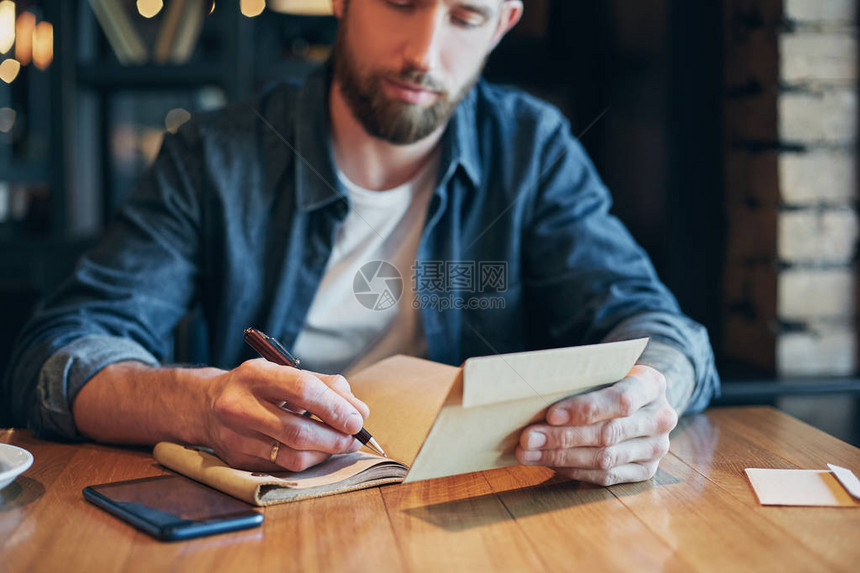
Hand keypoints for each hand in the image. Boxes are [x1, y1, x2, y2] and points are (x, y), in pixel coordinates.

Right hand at [202, 359, 369, 471]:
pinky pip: (283, 467)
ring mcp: (235, 437)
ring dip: (325, 453)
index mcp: (255, 375)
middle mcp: (239, 406)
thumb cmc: (257, 387)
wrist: (205, 405)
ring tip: (340, 445)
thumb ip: (326, 386)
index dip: (335, 407)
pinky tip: (317, 452)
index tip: (357, 420)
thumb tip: (360, 412)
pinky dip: (308, 461)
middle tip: (354, 437)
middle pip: (297, 430)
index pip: (302, 389)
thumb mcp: (285, 373)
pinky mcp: (237, 461)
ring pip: (292, 456)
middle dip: (335, 437)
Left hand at [515, 365, 677, 485]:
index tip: (551, 414)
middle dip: (563, 437)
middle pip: (609, 433)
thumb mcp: (604, 370)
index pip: (620, 400)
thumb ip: (580, 381)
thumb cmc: (611, 379)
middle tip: (527, 438)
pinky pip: (606, 477)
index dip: (585, 409)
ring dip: (561, 458)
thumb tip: (535, 397)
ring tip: (528, 453)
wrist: (640, 398)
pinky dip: (573, 470)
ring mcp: (657, 448)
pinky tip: (548, 462)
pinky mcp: (646, 471)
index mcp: (653, 385)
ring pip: (605, 459)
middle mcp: (661, 418)